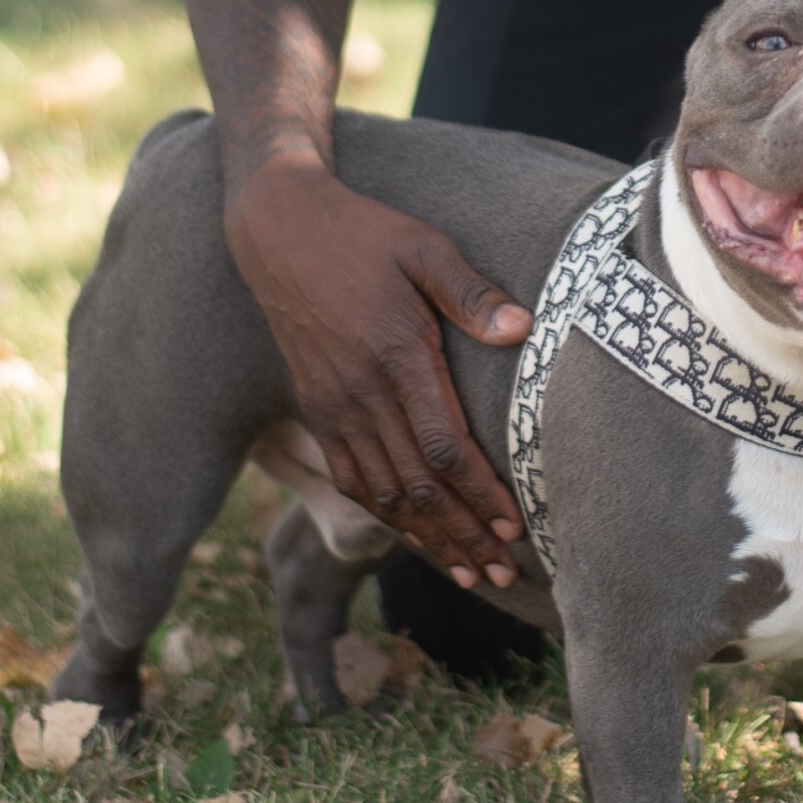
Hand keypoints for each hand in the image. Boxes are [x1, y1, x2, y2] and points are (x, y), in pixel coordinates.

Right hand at [225, 150, 532, 590]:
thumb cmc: (365, 233)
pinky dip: (384, 514)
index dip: (481, 494)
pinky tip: (412, 534)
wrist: (280, 230)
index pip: (445, 447)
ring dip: (427, 537)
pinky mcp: (317, 407)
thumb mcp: (423, 246)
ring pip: (384, 492)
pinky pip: (351, 476)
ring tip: (467, 572)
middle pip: (418, 485)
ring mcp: (334, 404)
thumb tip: (522, 328)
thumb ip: (470, 292)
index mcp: (396, 353)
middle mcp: (362, 391)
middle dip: (462, 534)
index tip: (514, 528)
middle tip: (502, 573)